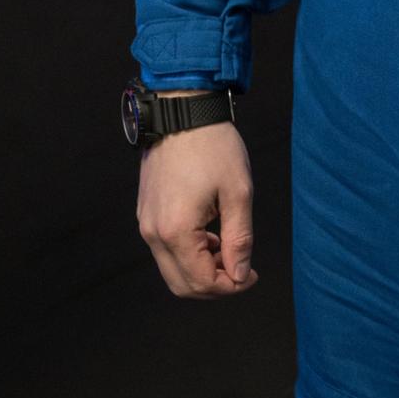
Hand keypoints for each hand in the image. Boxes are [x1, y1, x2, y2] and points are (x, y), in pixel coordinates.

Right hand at [135, 112, 258, 297]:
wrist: (182, 111)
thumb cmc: (214, 146)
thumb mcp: (238, 192)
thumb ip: (239, 239)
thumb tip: (240, 275)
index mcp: (176, 231)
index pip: (202, 282)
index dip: (231, 287)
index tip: (253, 275)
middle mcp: (154, 233)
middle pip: (182, 285)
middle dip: (215, 285)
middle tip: (242, 269)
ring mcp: (146, 223)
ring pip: (172, 269)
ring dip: (201, 269)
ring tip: (228, 246)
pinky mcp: (145, 213)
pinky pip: (165, 249)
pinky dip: (188, 254)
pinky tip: (210, 234)